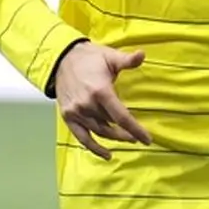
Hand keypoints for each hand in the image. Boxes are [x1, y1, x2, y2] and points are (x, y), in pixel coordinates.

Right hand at [55, 42, 152, 158]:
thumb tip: (142, 54)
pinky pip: (81, 137)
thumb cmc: (90, 57)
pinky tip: (106, 154)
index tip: (147, 139)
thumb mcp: (111, 56)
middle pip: (111, 126)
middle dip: (127, 133)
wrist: (61, 59)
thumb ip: (127, 60)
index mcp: (100, 91)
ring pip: (99, 132)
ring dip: (114, 139)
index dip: (136, 130)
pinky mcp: (68, 116)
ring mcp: (76, 112)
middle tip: (138, 137)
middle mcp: (87, 105)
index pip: (122, 117)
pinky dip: (94, 148)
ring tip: (127, 139)